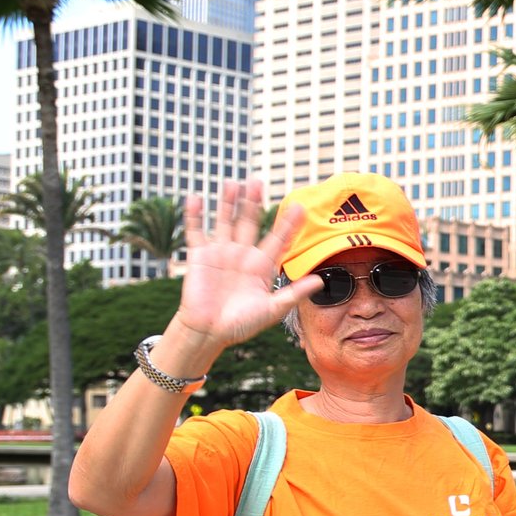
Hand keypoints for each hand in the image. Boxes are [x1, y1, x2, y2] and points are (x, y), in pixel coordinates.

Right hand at [171, 181, 316, 351]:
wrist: (209, 332)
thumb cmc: (241, 324)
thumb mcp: (272, 309)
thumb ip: (294, 294)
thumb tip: (320, 281)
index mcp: (262, 265)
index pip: (279, 239)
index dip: (289, 224)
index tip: (300, 207)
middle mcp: (243, 254)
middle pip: (250, 222)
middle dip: (254, 203)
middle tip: (258, 182)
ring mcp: (221, 252)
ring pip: (226, 221)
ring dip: (228, 203)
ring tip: (233, 184)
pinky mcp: (199, 256)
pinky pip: (196, 232)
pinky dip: (195, 216)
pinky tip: (195, 198)